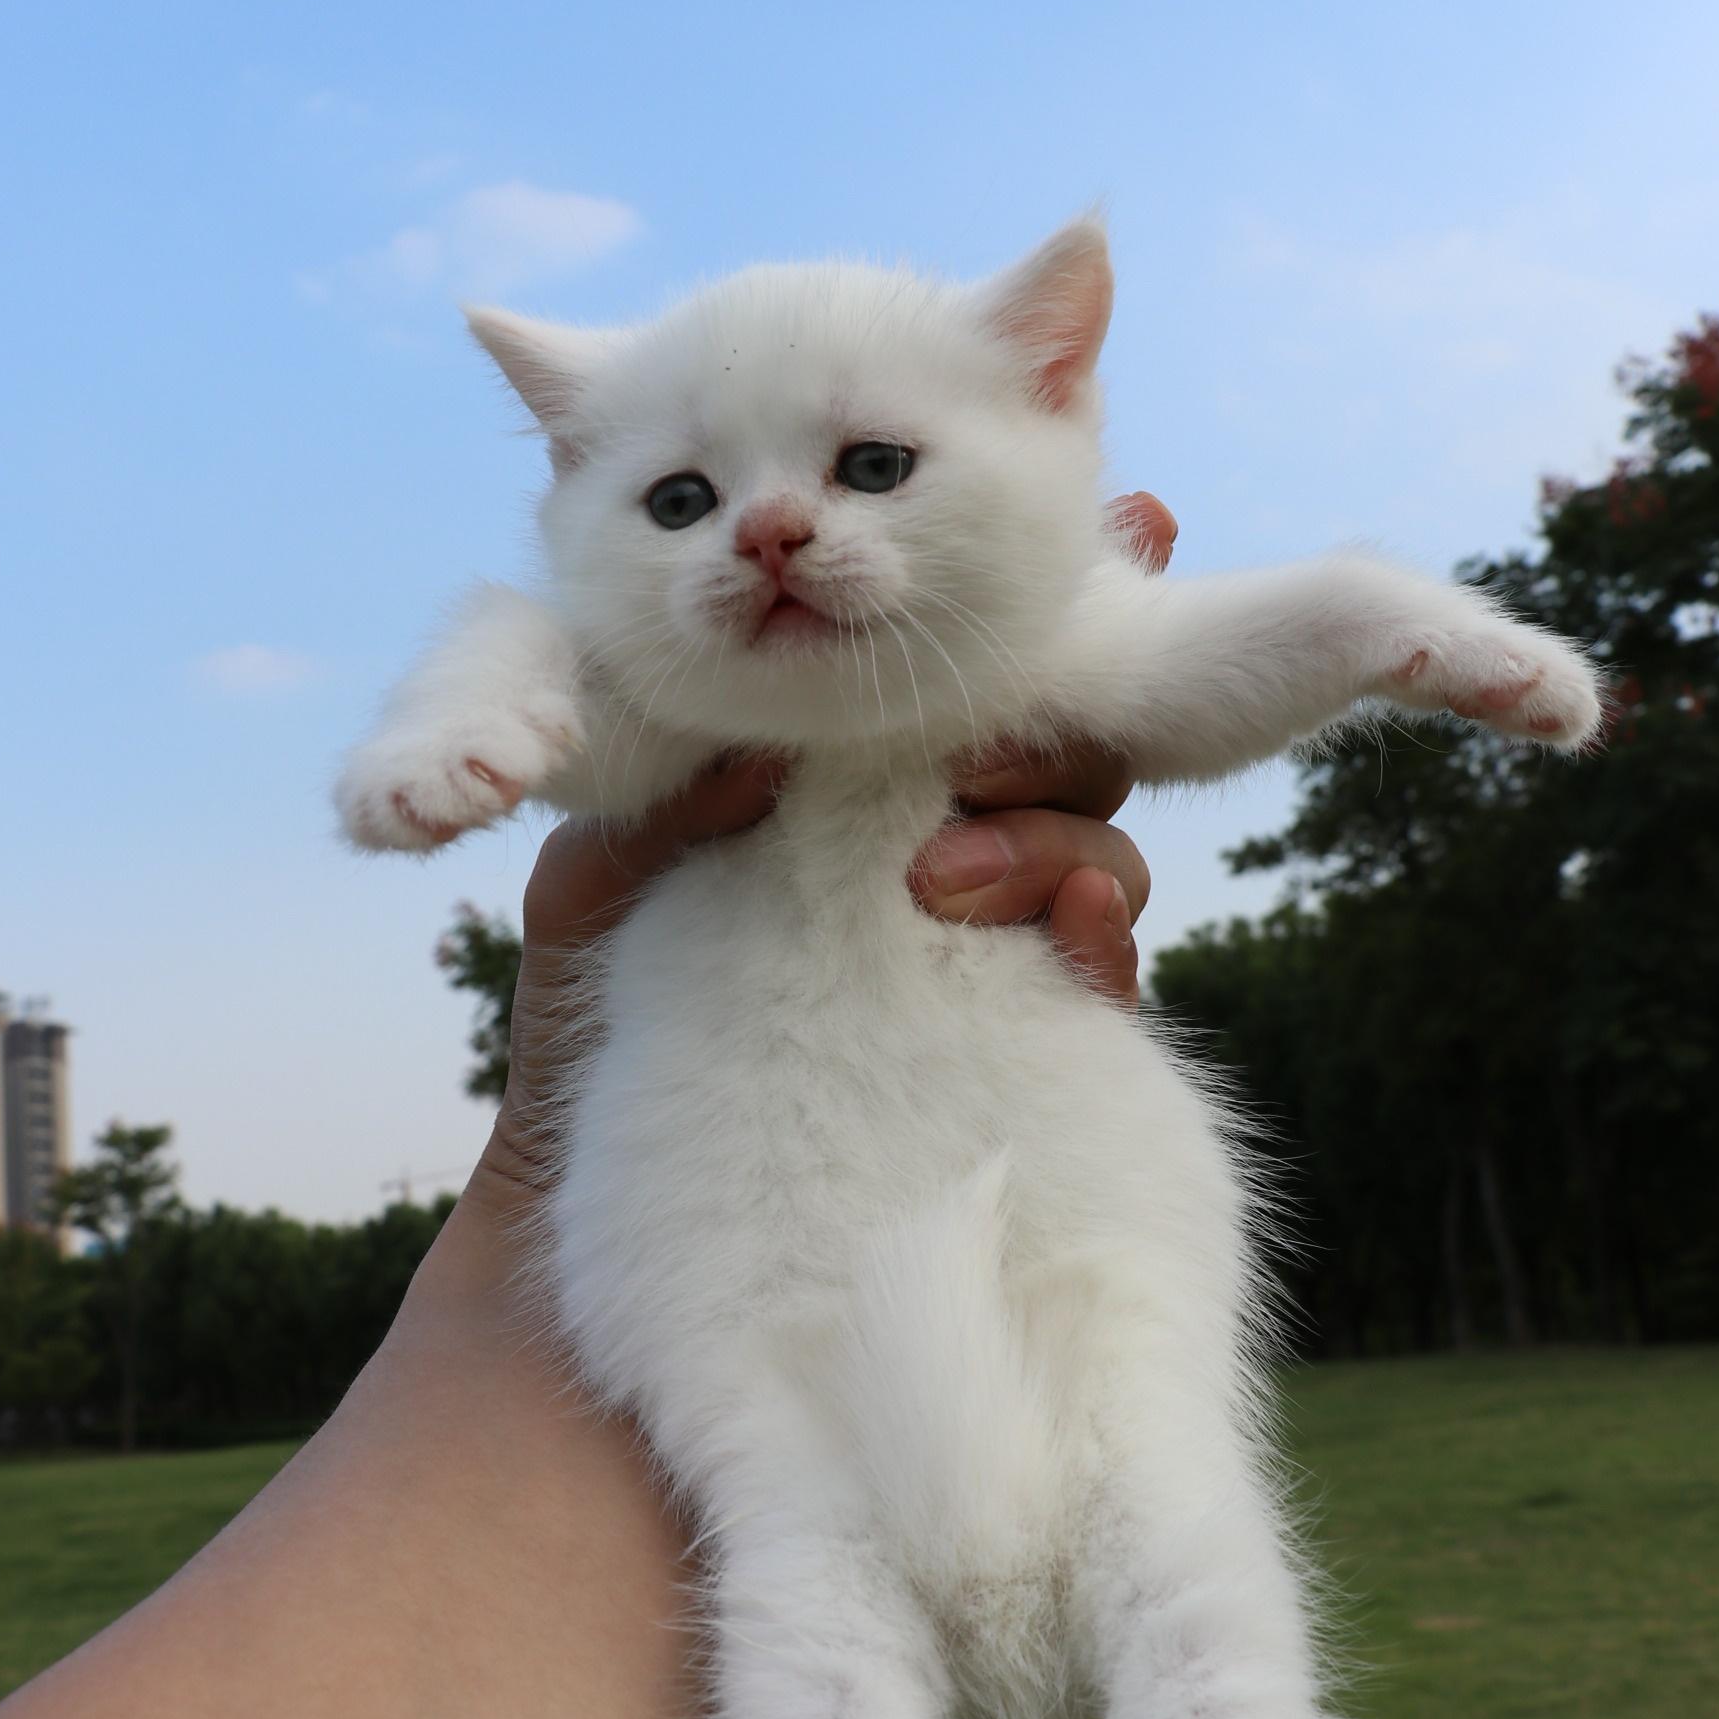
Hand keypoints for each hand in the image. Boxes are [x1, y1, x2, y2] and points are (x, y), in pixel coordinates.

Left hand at [480, 490, 1174, 1200]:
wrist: (595, 1195)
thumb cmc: (593, 1015)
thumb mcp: (599, 882)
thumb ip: (668, 804)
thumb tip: (769, 756)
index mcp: (856, 785)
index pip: (965, 681)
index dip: (1045, 607)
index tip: (1126, 523)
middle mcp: (940, 850)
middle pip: (1059, 751)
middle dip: (1048, 727)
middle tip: (981, 757)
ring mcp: (990, 951)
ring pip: (1094, 849)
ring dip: (1049, 834)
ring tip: (941, 875)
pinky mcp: (1020, 1051)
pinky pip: (1099, 972)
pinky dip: (1097, 930)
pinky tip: (1069, 919)